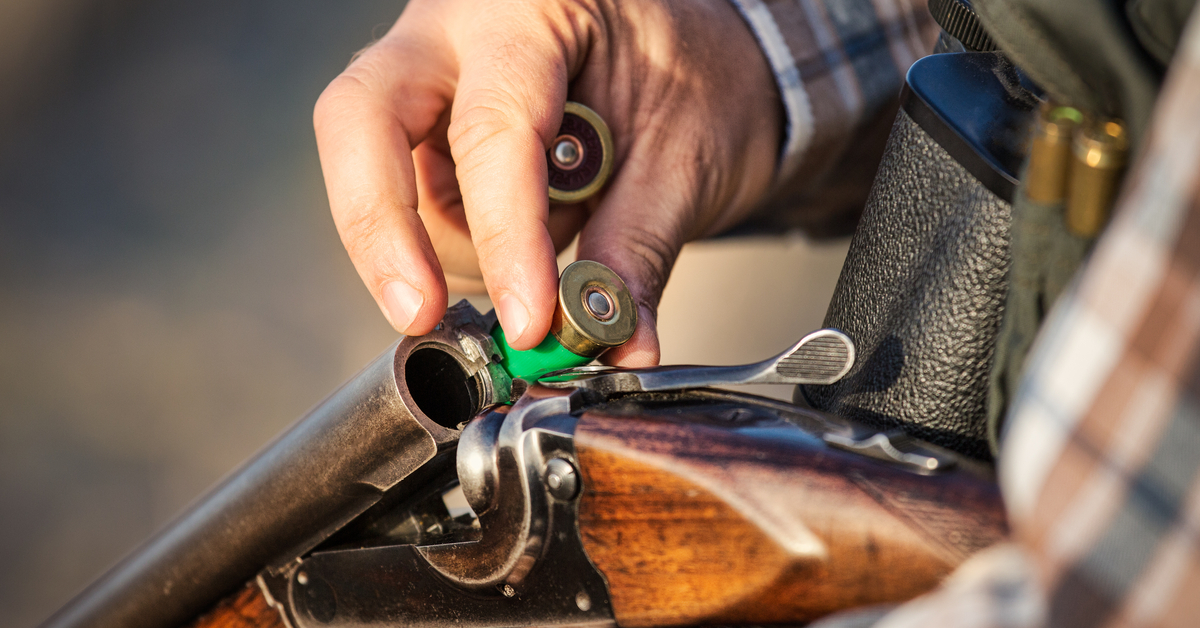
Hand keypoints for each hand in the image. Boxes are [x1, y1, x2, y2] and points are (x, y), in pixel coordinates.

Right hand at [314, 0, 781, 365]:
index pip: (492, 128)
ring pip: (388, 178)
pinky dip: (460, 248)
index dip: (504, 235)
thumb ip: (634, 251)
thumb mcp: (683, 161)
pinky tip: (520, 246)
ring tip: (545, 255)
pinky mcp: (422, 126)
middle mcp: (455, 29)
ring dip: (452, 249)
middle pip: (363, 122)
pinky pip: (413, 201)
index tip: (528, 319)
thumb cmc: (696, 81)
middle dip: (385, 231)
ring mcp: (427, 76)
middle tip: (421, 314)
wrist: (700, 61)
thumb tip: (612, 342)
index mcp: (530, 9)